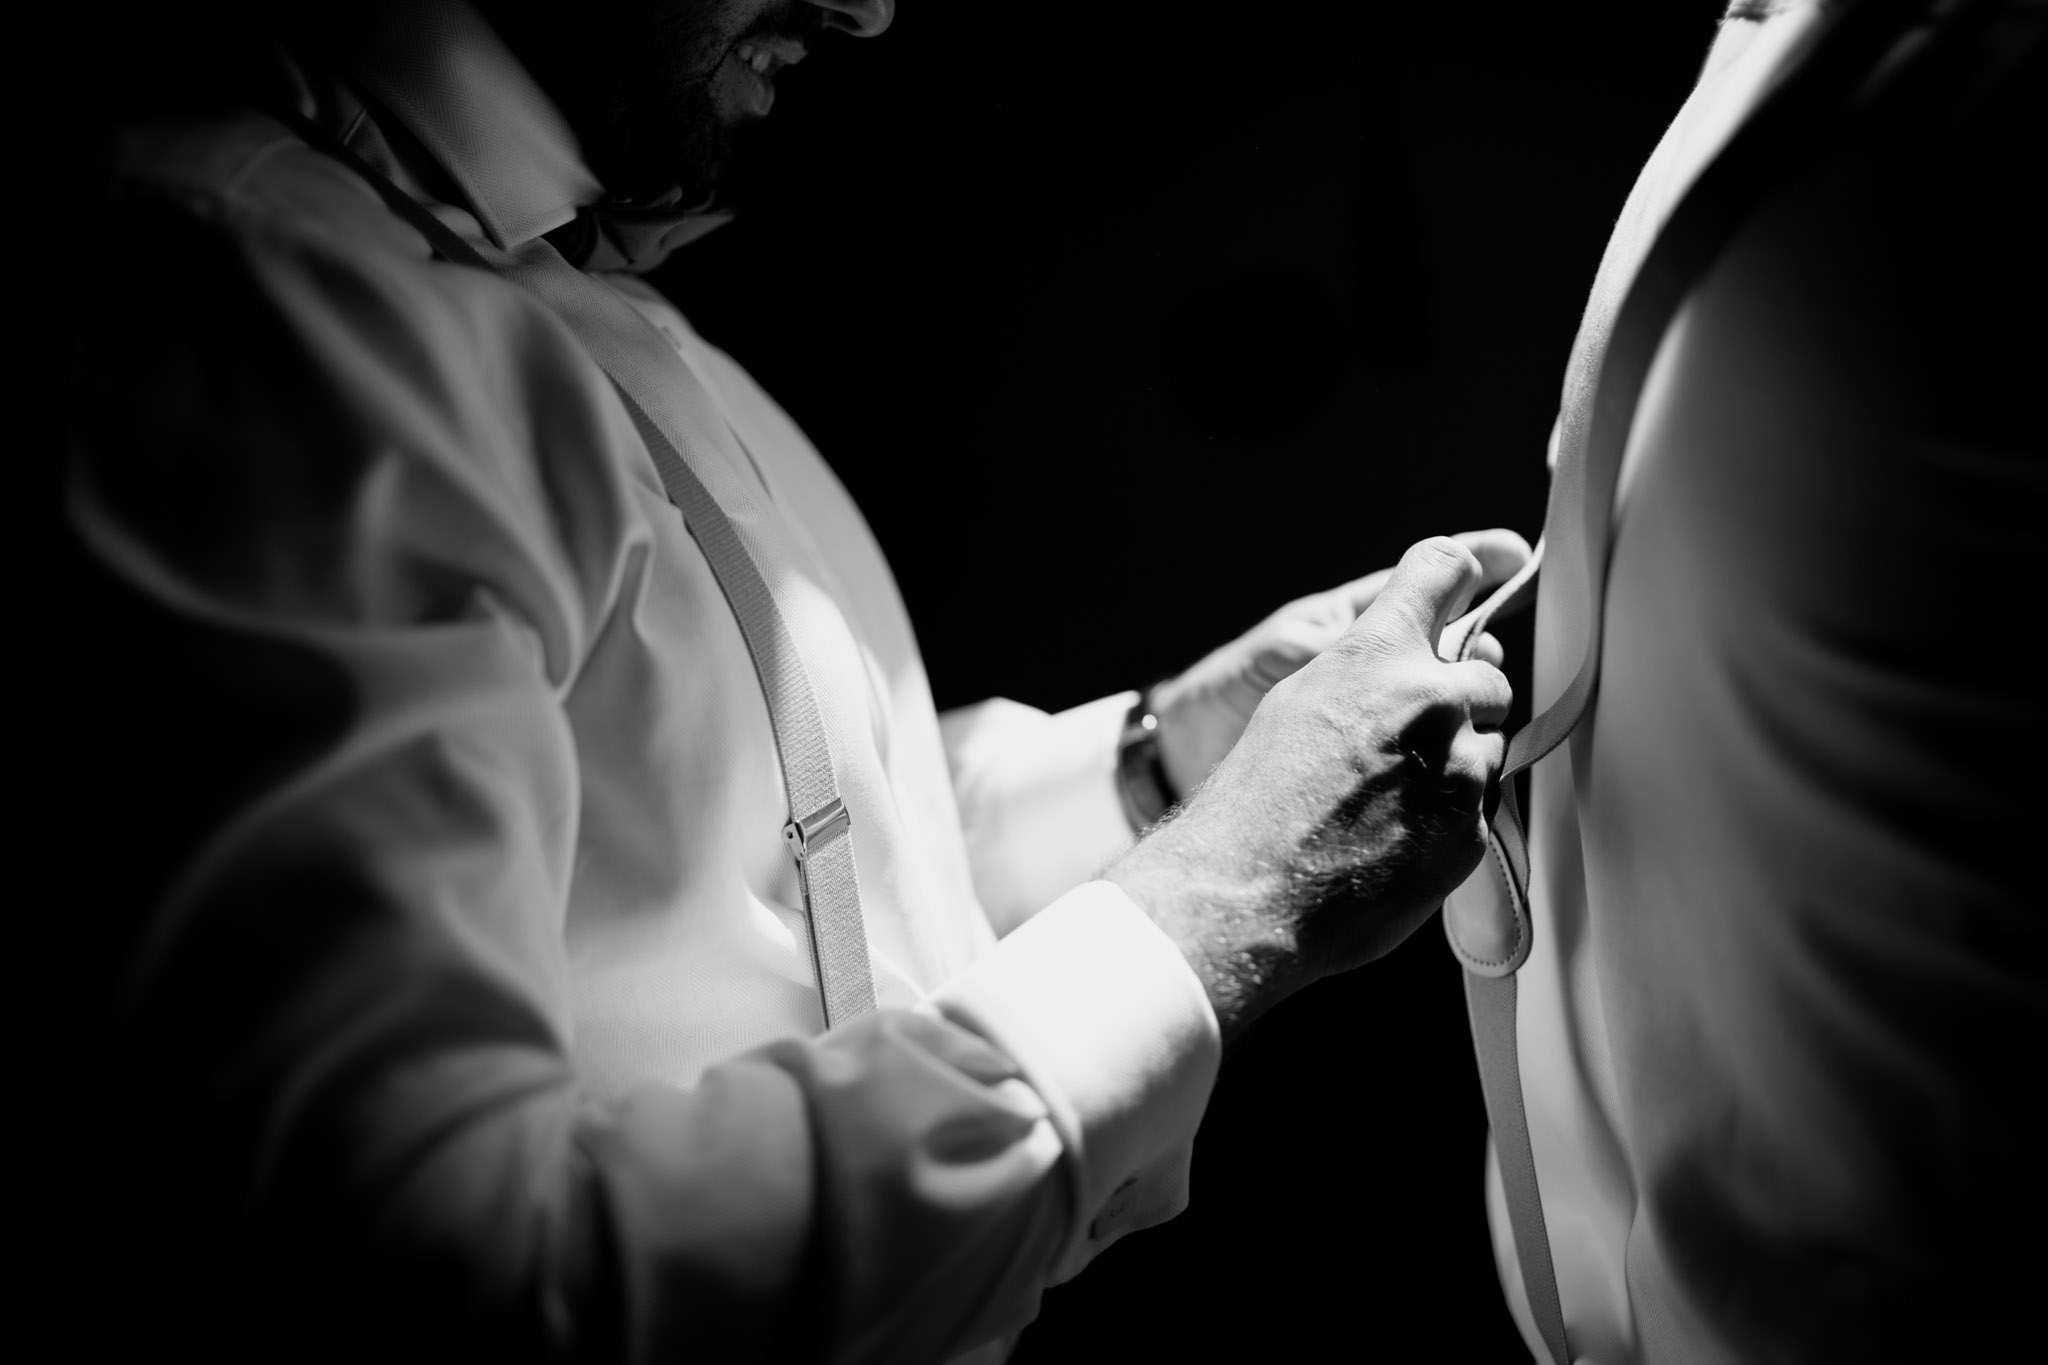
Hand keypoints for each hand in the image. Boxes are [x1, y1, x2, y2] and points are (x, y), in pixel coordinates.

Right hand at [1108, 536, 1514, 1040]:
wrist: (1249, 890)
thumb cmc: (1256, 798)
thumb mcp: (1298, 699)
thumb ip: (1368, 669)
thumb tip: (1410, 661)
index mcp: (1380, 652)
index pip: (1444, 568)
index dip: (1456, 578)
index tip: (1462, 590)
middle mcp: (1432, 699)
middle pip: (1488, 676)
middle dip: (1458, 702)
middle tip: (1404, 741)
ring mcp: (1460, 768)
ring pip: (1486, 748)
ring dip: (1453, 765)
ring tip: (1387, 801)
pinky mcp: (1471, 831)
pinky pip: (1477, 810)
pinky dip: (1445, 820)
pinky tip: (1392, 839)